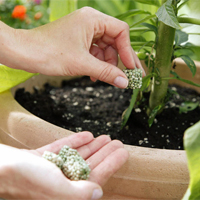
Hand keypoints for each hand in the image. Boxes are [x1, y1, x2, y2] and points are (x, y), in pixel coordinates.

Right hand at [0, 132, 128, 198]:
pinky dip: (75, 142)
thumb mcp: (53, 187)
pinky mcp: (41, 159)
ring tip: (105, 136)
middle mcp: (60, 183)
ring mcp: (50, 170)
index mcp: (66, 192)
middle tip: (117, 141)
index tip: (123, 151)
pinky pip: (63, 149)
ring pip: (78, 156)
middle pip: (89, 165)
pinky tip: (86, 135)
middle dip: (104, 153)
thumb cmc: (22, 177)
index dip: (111, 164)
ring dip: (92, 146)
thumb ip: (76, 193)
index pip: (96, 177)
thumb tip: (98, 193)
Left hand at [3, 7, 144, 87]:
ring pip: (104, 48)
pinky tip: (94, 75)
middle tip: (127, 76)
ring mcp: (83, 31)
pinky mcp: (78, 40)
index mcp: (93, 19)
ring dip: (106, 64)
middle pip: (114, 41)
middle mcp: (90, 22)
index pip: (121, 32)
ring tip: (104, 78)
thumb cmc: (49, 53)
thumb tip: (125, 83)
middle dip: (119, 60)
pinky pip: (94, 52)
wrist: (24, 53)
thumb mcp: (82, 64)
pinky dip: (96, 64)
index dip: (128, 51)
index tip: (131, 69)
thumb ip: (106, 72)